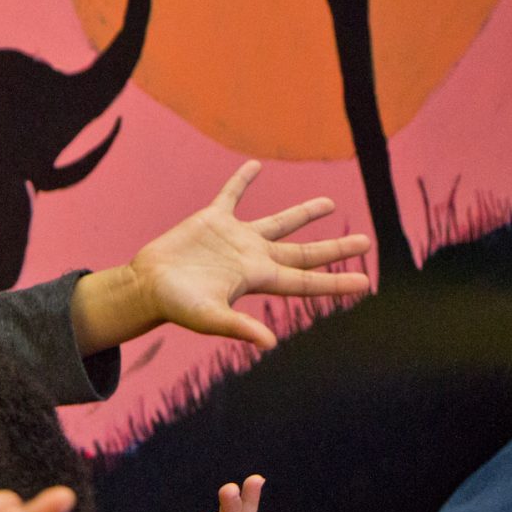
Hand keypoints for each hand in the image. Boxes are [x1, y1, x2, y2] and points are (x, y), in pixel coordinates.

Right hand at [130, 160, 370, 349]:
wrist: (145, 285)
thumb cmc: (176, 305)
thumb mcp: (208, 317)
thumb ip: (238, 326)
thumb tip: (270, 344)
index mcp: (257, 278)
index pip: (305, 281)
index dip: (335, 282)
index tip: (365, 282)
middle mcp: (253, 257)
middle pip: (303, 252)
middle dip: (335, 248)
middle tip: (365, 243)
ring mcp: (234, 237)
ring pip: (278, 222)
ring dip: (304, 213)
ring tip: (330, 204)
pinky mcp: (211, 220)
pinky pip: (231, 195)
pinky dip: (242, 181)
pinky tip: (256, 167)